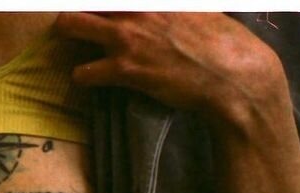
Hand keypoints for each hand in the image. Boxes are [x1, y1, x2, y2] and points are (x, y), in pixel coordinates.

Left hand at [53, 12, 288, 127]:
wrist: (233, 75)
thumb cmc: (224, 41)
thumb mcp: (199, 9)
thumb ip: (175, 8)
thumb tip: (173, 11)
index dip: (96, 3)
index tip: (96, 10)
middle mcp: (135, 8)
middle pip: (82, 1)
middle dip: (74, 8)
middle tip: (74, 21)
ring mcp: (127, 37)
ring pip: (70, 24)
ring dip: (65, 33)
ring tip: (70, 43)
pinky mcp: (126, 69)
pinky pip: (83, 72)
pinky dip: (81, 76)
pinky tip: (87, 78)